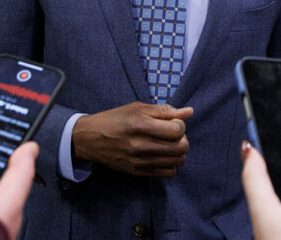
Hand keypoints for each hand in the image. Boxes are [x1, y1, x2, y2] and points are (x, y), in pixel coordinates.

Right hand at [72, 101, 192, 176]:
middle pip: (181, 148)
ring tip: (169, 145)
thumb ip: (165, 110)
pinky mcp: (138, 172)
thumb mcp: (138, 108)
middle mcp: (141, 145)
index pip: (177, 130)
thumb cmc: (115, 119)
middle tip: (173, 134)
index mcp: (141, 125)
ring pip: (177, 162)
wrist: (91, 138)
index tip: (172, 122)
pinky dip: (171, 164)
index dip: (180, 124)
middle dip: (183, 139)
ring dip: (179, 152)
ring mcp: (140, 161)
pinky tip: (163, 155)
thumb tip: (189, 111)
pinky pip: (167, 173)